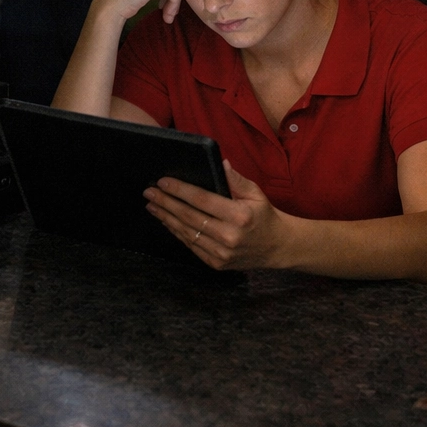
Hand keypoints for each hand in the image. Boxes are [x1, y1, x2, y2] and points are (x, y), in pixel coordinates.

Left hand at [144, 160, 282, 269]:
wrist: (277, 247)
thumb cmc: (264, 216)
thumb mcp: (255, 193)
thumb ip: (236, 179)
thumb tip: (219, 163)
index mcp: (240, 216)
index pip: (202, 200)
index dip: (180, 190)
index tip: (162, 182)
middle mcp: (229, 236)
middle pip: (188, 217)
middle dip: (165, 203)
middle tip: (149, 192)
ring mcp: (221, 253)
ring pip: (186, 233)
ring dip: (165, 217)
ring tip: (152, 205)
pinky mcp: (216, 263)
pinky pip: (190, 245)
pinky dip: (176, 232)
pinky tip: (166, 220)